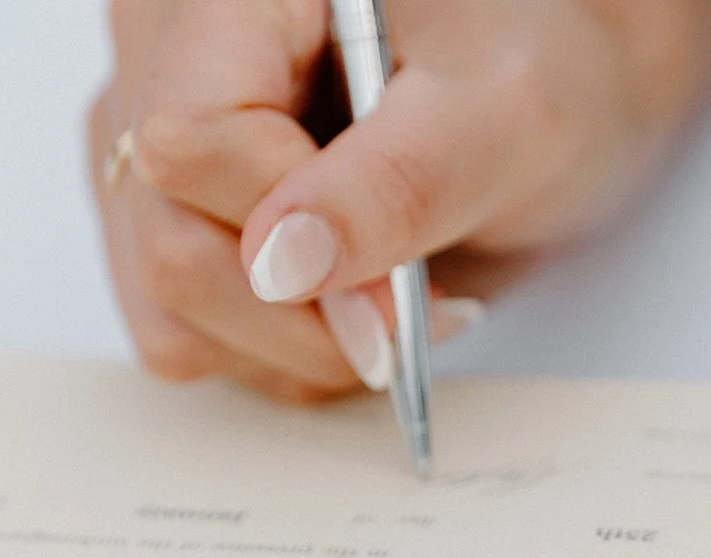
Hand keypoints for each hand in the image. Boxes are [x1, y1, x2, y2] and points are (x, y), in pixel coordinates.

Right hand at [88, 0, 710, 401]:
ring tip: (393, 297)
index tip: (396, 288)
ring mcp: (151, 139)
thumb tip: (281, 265)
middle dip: (301, 315)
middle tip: (412, 308)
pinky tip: (348, 303)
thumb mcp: (506, 114)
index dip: (287, 236)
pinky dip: (276, 350)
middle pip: (167, 238)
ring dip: (293, 345)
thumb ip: (396, 184)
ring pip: (164, 305)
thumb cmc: (543, 65)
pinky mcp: (169, 211)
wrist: (560, 83)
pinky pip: (183, 330)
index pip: (188, 142)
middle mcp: (164, 53)